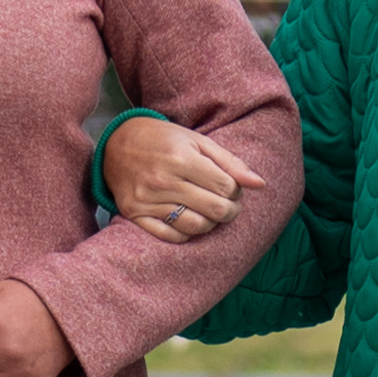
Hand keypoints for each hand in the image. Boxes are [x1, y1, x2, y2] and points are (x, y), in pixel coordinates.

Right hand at [104, 113, 252, 246]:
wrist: (117, 143)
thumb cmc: (164, 141)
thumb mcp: (198, 141)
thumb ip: (230, 162)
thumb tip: (260, 184)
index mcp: (181, 157)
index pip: (226, 187)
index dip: (236, 191)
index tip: (232, 188)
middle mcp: (163, 180)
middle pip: (216, 209)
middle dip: (230, 210)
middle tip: (228, 205)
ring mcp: (147, 199)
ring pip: (196, 226)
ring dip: (211, 223)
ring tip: (210, 212)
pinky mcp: (134, 214)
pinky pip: (171, 235)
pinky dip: (187, 232)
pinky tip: (190, 218)